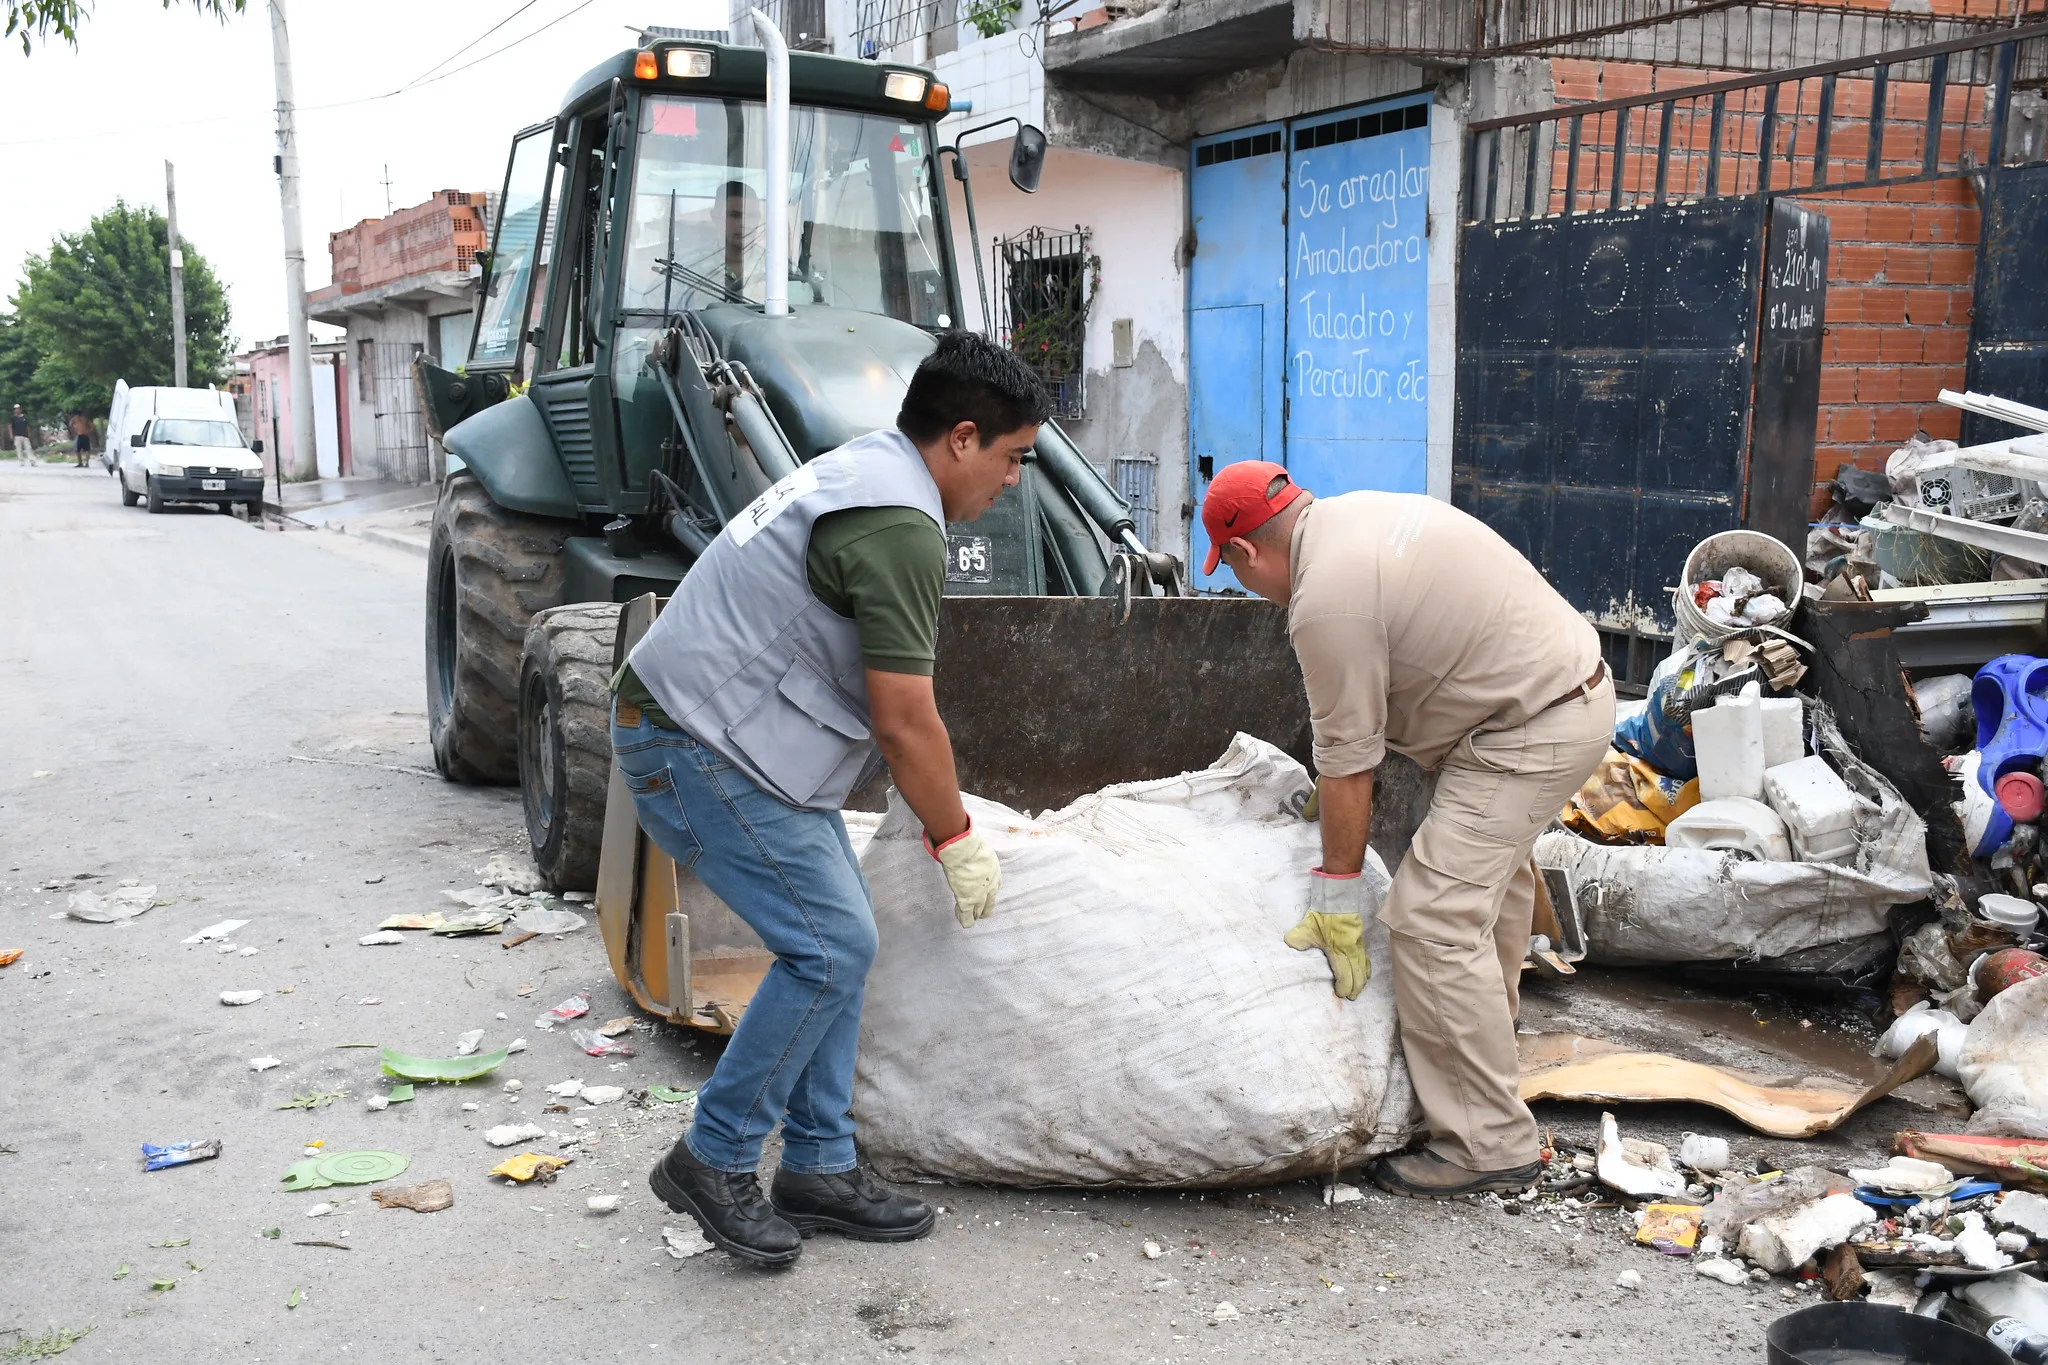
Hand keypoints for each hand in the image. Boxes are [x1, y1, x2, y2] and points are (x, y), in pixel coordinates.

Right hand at [925, 818, 998, 928]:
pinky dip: (966, 920)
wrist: (964, 851)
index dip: (988, 894)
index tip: (985, 896)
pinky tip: (965, 923)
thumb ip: (981, 860)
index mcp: (995, 875)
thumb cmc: (972, 847)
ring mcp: (979, 895)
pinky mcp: (967, 900)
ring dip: (976, 915)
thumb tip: (974, 856)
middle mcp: (990, 887)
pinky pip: (967, 915)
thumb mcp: (983, 853)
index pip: (994, 889)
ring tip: (973, 919)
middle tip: (981, 913)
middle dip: (985, 909)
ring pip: (979, 911)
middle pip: (990, 902)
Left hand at [1283, 868, 1372, 999]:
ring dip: (1362, 980)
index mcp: (1339, 949)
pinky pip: (1366, 959)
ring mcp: (1358, 945)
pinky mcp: (1361, 941)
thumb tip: (1289, 944)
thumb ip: (1299, 937)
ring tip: (1359, 990)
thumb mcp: (1307, 926)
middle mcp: (1351, 949)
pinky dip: (1366, 969)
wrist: (1337, 899)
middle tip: (1351, 997)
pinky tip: (1366, 975)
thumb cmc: (1323, 915)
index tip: (1341, 993)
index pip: (1344, 973)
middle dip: (1355, 987)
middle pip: (1357, 973)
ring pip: (1364, 967)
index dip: (1344, 986)